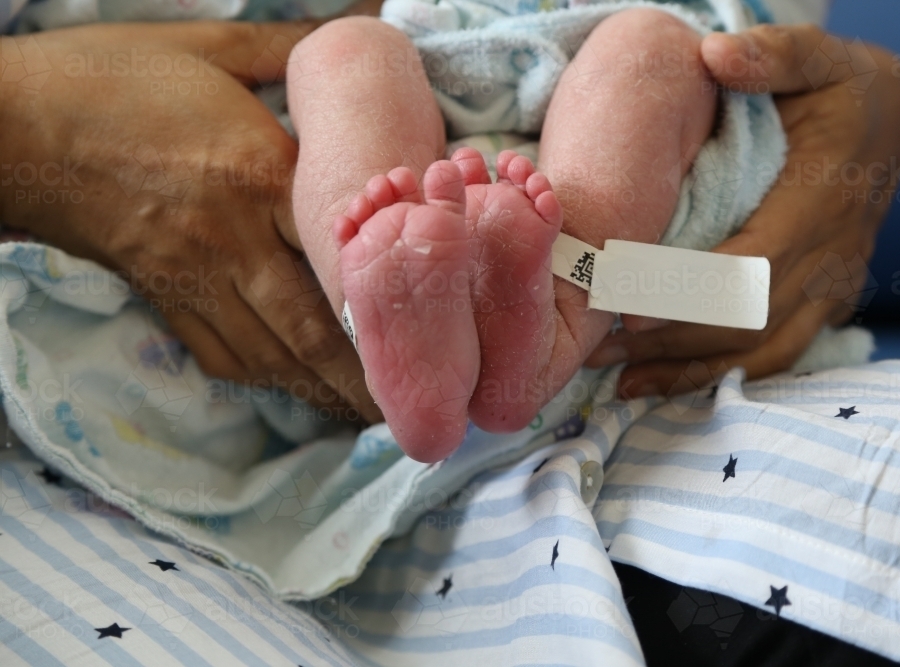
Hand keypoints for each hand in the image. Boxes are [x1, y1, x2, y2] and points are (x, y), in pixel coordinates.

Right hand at [0, 20, 380, 420]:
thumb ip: (288, 49)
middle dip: (365, 374)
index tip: (429, 327)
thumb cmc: (112, 80)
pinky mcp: (166, 300)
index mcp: (257, 177)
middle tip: (411, 404)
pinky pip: (225, 354)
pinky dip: (269, 379)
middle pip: (312, 327)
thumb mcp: (209, 51)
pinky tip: (298, 389)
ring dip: (325, 391)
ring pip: (273, 355)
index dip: (385, 299)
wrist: (16, 128)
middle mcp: (234, 242)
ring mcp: (197, 280)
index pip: (335, 252)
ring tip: (371, 414)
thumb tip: (357, 23)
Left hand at [585, 24, 899, 396]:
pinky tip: (656, 384)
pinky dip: (713, 374)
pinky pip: (769, 356)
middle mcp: (828, 257)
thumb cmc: (841, 92)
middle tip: (599, 345)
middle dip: (670, 338)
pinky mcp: (819, 306)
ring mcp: (828, 290)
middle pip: (744, 320)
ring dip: (683, 367)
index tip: (628, 304)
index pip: (752, 263)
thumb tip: (716, 54)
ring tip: (615, 377)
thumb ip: (773, 56)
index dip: (691, 291)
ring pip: (754, 348)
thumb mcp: (819, 59)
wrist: (887, 127)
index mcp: (819, 203)